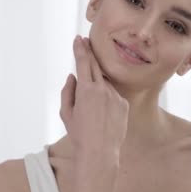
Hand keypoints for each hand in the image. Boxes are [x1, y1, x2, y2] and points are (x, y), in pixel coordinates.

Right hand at [59, 35, 128, 160]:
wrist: (100, 152)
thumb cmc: (79, 134)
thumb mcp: (66, 113)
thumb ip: (67, 91)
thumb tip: (72, 76)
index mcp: (85, 90)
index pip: (82, 63)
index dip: (79, 49)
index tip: (78, 39)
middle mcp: (102, 89)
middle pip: (95, 65)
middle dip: (89, 54)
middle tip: (85, 42)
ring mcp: (115, 96)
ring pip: (104, 84)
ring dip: (97, 89)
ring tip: (92, 110)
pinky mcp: (124, 104)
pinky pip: (113, 96)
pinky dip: (107, 100)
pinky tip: (102, 117)